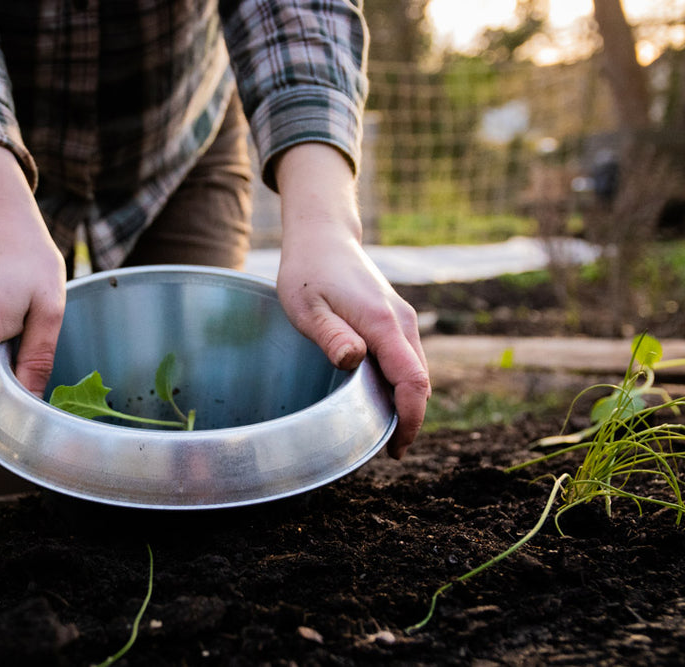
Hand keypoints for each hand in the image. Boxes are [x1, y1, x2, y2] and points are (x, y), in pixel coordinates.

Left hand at [274, 143, 429, 457]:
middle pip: (420, 380)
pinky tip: (380, 398)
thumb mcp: (306, 306)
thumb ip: (331, 334)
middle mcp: (401, 321)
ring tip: (382, 431)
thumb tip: (354, 361)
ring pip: (416, 370)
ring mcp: (401, 319)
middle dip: (411, 417)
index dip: (411, 418)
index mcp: (381, 322)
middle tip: (387, 450)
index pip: (412, 379)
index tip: (398, 447)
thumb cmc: (307, 272)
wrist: (322, 237)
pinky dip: (401, 384)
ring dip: (407, 401)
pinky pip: (407, 359)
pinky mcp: (395, 318)